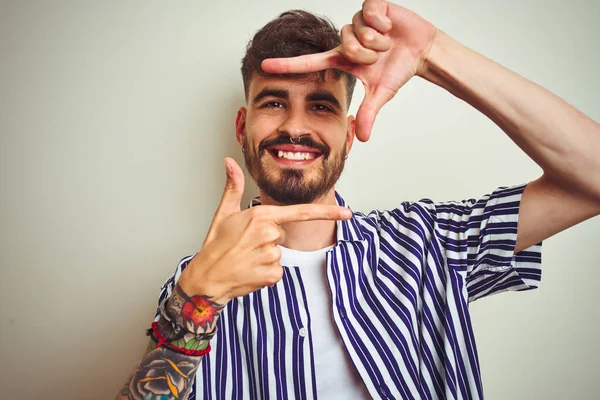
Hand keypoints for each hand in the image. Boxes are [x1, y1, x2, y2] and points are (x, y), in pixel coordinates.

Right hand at [178, 157, 351, 303]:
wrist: (206, 279)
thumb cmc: (215, 246)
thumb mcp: (224, 213)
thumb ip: (234, 186)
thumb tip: (229, 162)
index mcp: (261, 217)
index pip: (300, 212)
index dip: (327, 213)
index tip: (347, 213)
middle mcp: (268, 235)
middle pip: (282, 234)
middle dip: (267, 240)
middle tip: (245, 245)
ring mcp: (271, 256)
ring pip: (279, 253)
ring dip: (265, 257)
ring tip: (246, 258)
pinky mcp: (272, 274)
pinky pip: (278, 271)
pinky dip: (266, 272)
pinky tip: (250, 270)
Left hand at [261, 0, 436, 141]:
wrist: (421, 51)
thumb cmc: (397, 70)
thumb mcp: (380, 93)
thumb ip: (368, 113)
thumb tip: (362, 138)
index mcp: (341, 58)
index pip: (309, 61)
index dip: (287, 64)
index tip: (264, 65)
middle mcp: (345, 39)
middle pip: (345, 44)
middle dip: (366, 52)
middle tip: (378, 55)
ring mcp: (357, 21)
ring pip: (358, 29)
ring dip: (376, 39)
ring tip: (386, 42)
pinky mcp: (372, 5)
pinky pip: (369, 12)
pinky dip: (383, 22)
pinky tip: (390, 26)